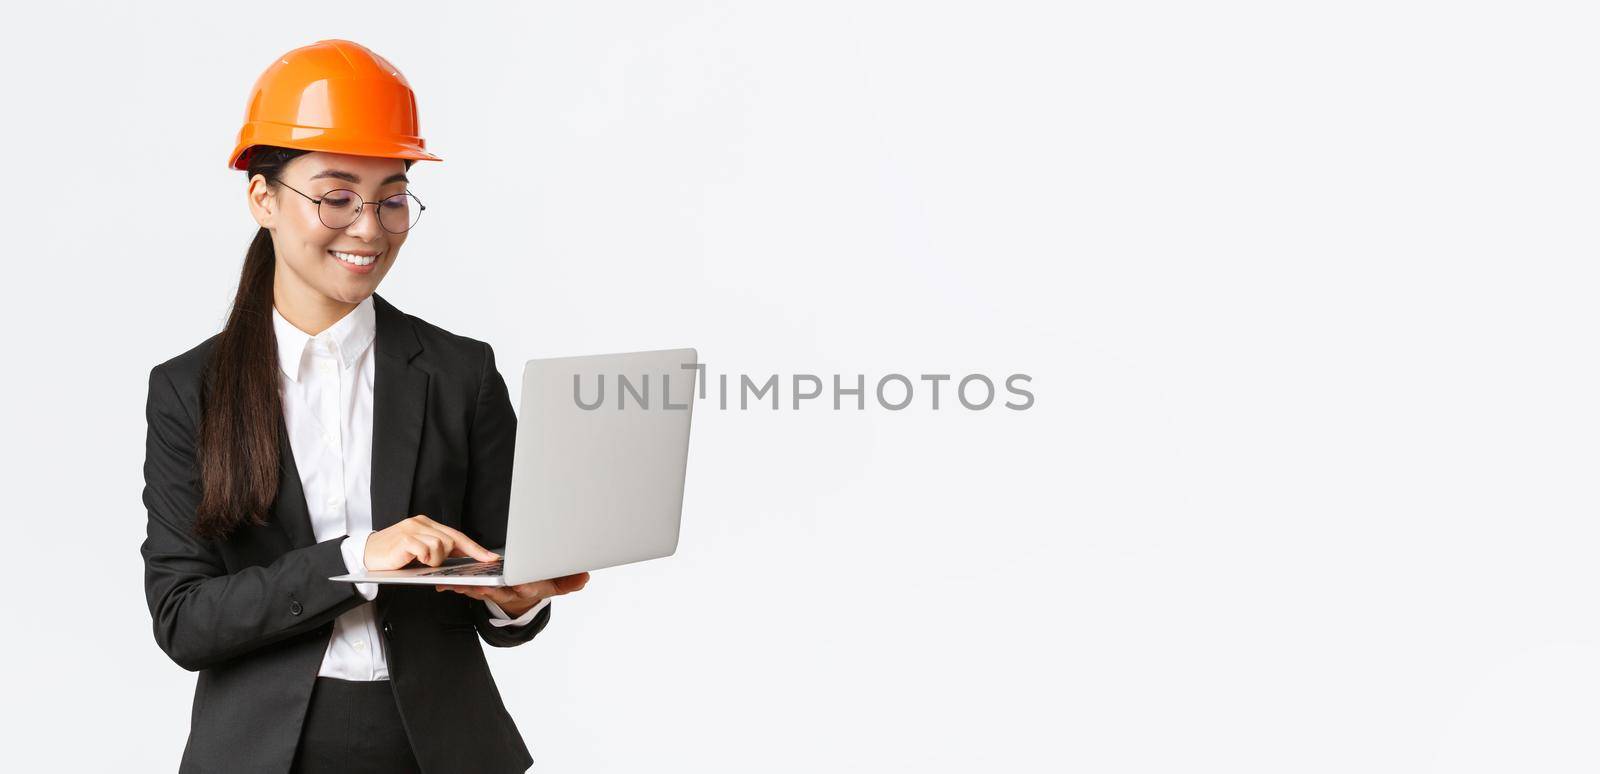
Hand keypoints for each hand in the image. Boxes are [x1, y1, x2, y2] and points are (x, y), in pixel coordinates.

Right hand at [365, 514, 499, 570]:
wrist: (364, 556)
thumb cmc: (393, 557)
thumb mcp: (419, 552)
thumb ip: (437, 552)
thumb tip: (463, 560)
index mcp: (426, 524)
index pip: (457, 535)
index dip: (475, 548)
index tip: (491, 558)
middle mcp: (421, 523)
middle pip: (451, 541)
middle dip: (445, 557)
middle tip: (428, 563)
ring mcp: (413, 529)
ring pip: (441, 546)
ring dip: (433, 560)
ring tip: (418, 562)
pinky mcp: (405, 539)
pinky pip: (427, 550)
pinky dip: (424, 559)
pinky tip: (414, 560)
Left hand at [437, 572, 590, 616]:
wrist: (522, 589)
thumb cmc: (539, 581)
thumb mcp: (557, 582)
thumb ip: (570, 581)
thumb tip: (585, 577)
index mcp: (528, 588)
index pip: (527, 588)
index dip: (523, 586)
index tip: (520, 584)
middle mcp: (510, 592)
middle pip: (499, 590)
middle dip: (489, 587)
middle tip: (479, 584)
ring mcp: (494, 591)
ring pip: (480, 590)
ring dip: (468, 587)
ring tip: (456, 583)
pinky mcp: (481, 587)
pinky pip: (468, 588)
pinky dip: (456, 586)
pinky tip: (445, 584)